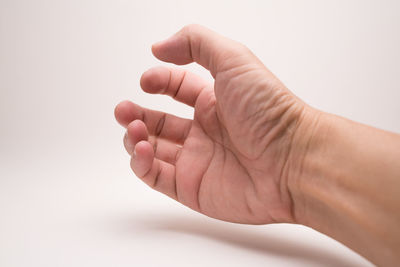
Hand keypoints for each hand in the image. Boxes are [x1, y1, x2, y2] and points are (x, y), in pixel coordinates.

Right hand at [115, 25, 311, 223]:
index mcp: (214, 101)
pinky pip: (156, 177)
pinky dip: (141, 164)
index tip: (146, 80)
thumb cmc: (269, 110)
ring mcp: (197, 160)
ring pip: (153, 150)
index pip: (177, 88)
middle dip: (135, 113)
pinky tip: (142, 149)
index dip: (158, 81)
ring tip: (134, 128)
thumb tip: (159, 48)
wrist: (292, 162)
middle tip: (124, 109)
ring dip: (135, 137)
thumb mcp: (233, 59)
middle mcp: (205, 131)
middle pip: (159, 122)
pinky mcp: (192, 188)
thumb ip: (196, 43)